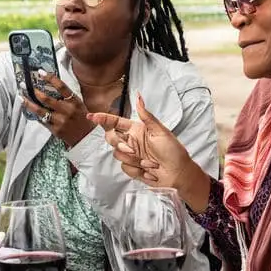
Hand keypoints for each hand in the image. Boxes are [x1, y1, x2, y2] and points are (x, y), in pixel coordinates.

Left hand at [23, 71, 94, 147]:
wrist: (87, 137)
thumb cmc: (82, 118)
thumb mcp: (78, 104)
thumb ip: (66, 96)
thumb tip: (50, 85)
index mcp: (74, 101)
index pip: (61, 87)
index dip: (50, 78)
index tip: (40, 72)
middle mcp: (67, 110)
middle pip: (46, 99)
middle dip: (34, 91)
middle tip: (25, 85)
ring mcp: (60, 121)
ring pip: (40, 111)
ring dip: (29, 103)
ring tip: (21, 97)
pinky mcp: (55, 130)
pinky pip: (42, 120)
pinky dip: (35, 115)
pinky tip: (29, 110)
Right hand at [89, 97, 206, 207]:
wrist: (178, 173)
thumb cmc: (173, 151)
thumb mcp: (160, 131)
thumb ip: (146, 115)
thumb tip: (138, 96)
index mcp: (136, 129)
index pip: (114, 122)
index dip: (102, 119)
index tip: (91, 116)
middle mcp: (131, 141)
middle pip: (111, 139)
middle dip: (119, 144)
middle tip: (132, 149)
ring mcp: (131, 155)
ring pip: (118, 155)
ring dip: (135, 160)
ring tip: (151, 163)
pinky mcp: (132, 168)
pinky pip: (125, 168)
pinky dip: (138, 171)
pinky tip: (150, 172)